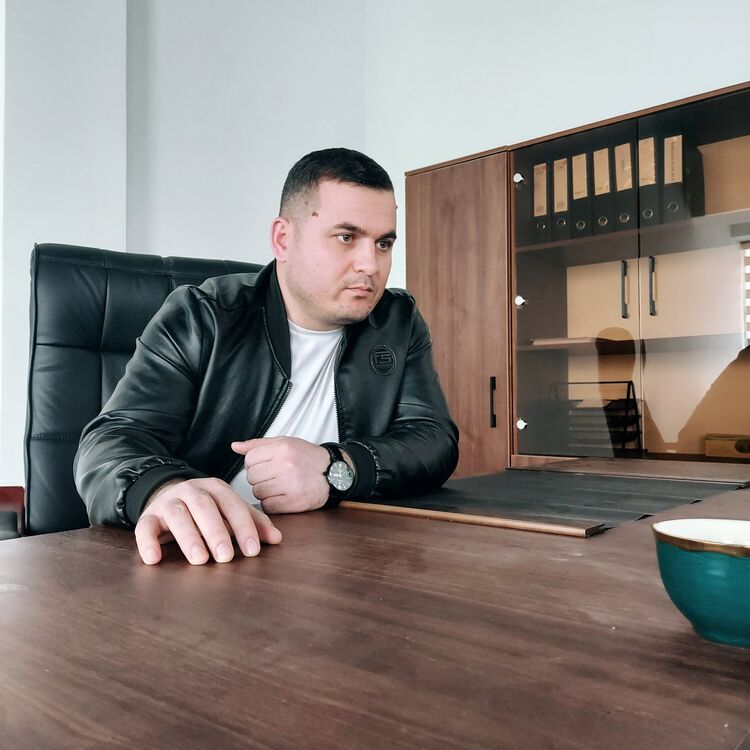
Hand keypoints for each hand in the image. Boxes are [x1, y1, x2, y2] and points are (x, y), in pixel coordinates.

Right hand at [134, 477, 281, 565]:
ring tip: (199, 559)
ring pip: (177, 515)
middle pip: (204, 507)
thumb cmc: (206, 510)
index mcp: (215, 488)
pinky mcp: (147, 516)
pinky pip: (144, 528)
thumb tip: (277, 539)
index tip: (252, 550)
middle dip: (217, 532)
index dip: (244, 527)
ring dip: (189, 537)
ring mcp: (168, 503)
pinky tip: (154, 559)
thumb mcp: (229, 512)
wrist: (166, 496)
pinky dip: (148, 543)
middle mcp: (191, 491)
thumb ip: (252, 523)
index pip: (232, 505)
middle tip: (226, 557)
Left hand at [231, 437, 328, 513]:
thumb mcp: (285, 443)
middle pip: (252, 477)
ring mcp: (290, 484)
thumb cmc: (307, 457)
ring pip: (258, 492)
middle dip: (259, 478)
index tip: (265, 466)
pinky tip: (282, 496)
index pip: (249, 460)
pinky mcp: (294, 502)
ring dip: (265, 492)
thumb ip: (258, 445)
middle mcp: (286, 465)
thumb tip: (234, 446)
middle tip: (273, 477)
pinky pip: (268, 506)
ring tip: (279, 486)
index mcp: (282, 448)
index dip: (254, 465)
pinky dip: (272, 503)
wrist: (334, 473)